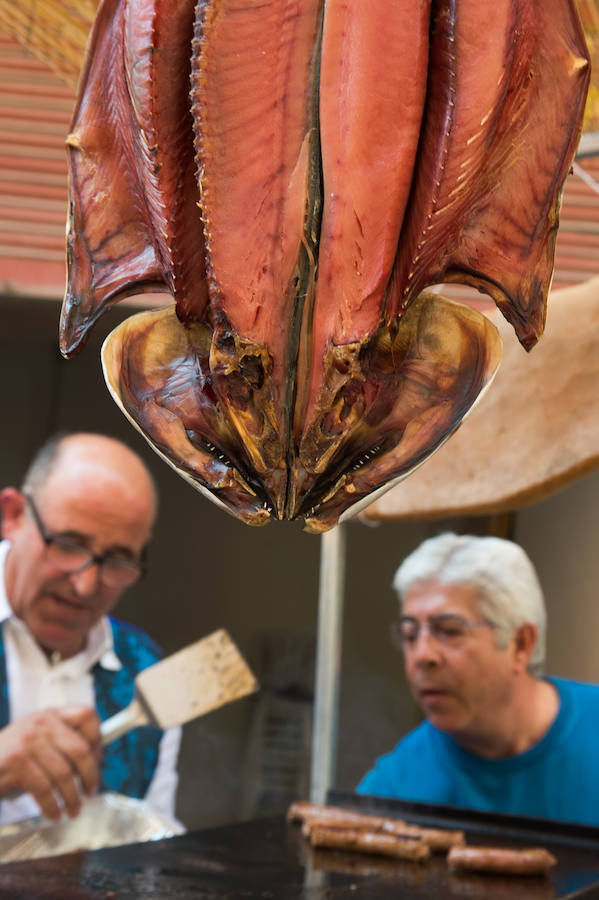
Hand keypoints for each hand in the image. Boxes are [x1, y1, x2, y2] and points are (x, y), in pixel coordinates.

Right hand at [0, 706, 101, 820]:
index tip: (98, 758)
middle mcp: (41, 722)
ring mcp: (28, 741)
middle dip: (90, 775)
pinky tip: (54, 814)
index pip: (86, 715)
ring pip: (64, 773)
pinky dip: (53, 806)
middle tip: (90, 792)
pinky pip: (45, 789)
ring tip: (74, 810)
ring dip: (72, 797)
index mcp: (50, 714)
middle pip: (80, 748)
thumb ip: (63, 741)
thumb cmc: (12, 758)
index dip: (97, 737)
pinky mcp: (16, 762)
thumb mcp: (38, 739)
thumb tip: (97, 759)